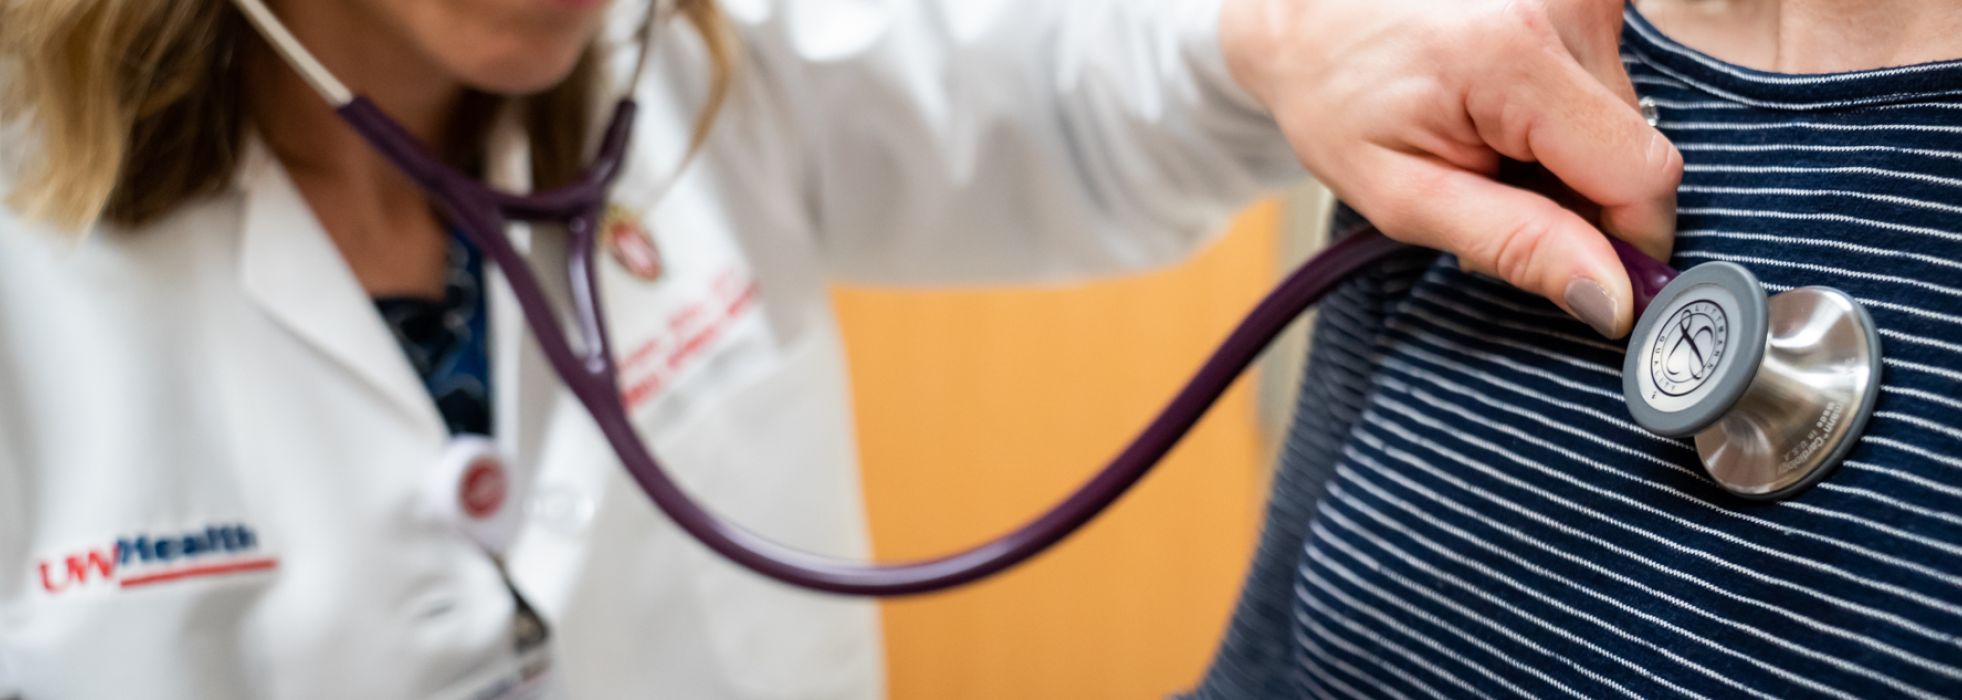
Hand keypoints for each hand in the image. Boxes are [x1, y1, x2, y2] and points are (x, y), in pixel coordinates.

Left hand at [1220, 0, 1681, 337]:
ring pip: (1623, 120)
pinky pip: (1604, 85)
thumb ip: (1514, 246)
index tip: (1574, 269)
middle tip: (1491, 191)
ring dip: (1566, 154)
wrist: (1311, 17)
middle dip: (1577, 196)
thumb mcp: (1403, 196)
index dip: (1625, 240)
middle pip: (1633, 150)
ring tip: (1486, 144)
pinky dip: (1562, 116)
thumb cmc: (1337, 99)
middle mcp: (1564, 5)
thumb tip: (1609, 298)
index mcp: (1516, 56)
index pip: (1642, 175)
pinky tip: (1502, 112)